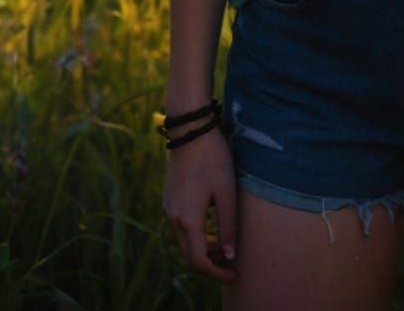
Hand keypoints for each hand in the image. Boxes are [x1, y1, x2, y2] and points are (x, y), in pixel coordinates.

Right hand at [162, 127, 238, 283]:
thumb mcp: (226, 192)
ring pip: (184, 241)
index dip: (217, 273)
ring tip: (225, 245)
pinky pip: (181, 226)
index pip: (198, 262)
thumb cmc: (213, 158)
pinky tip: (212, 226)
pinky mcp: (169, 197)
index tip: (235, 273)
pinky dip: (196, 235)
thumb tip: (228, 255)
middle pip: (189, 255)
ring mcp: (169, 207)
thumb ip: (228, 226)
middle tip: (231, 263)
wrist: (190, 129)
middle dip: (210, 264)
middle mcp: (173, 217)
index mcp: (188, 220)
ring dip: (203, 249)